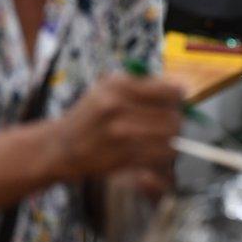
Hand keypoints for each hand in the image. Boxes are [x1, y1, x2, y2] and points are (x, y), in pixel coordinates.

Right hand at [46, 73, 183, 181]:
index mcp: (118, 85)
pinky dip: (163, 154)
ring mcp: (120, 133)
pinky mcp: (122, 156)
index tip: (177, 100)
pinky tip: (154, 150)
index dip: (178, 97)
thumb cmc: (91, 115)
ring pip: (170, 137)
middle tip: (171, 122)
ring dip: (172, 139)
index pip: (169, 91)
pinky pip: (159, 155)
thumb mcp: (108, 88)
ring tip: (163, 137)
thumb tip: (180, 90)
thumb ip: (142, 84)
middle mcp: (118, 107)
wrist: (60, 146)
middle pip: (173, 116)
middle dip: (176, 120)